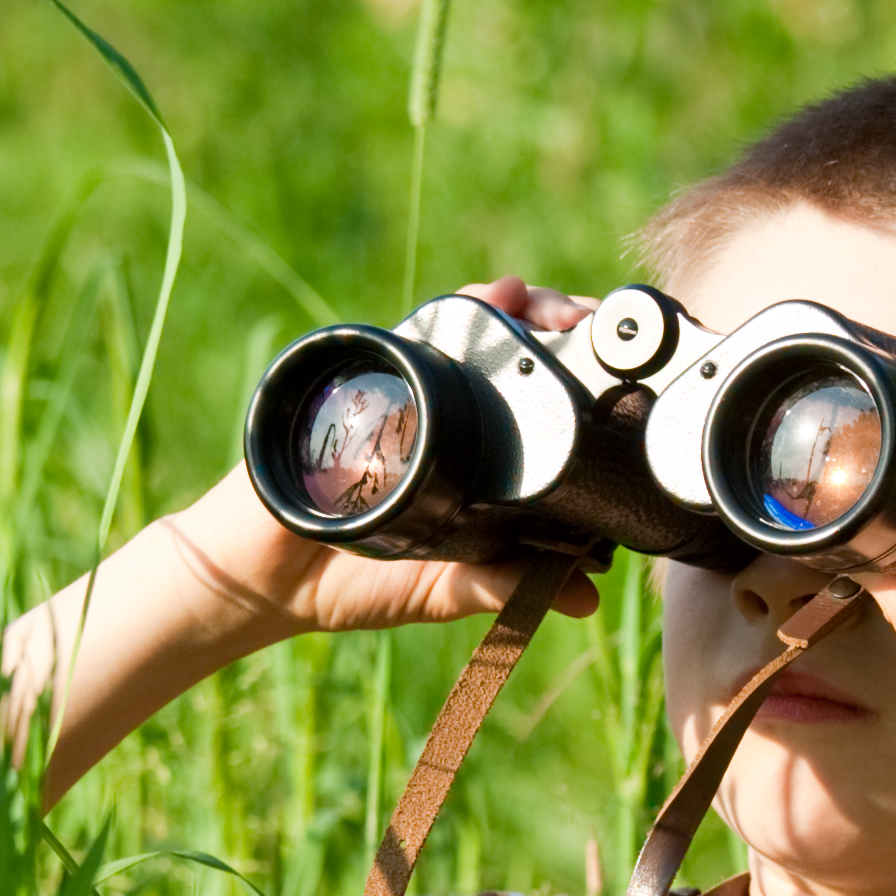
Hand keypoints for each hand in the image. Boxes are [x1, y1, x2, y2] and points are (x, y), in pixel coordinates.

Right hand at [162, 277, 603, 640]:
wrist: (264, 579)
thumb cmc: (354, 580)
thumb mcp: (446, 588)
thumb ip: (506, 587)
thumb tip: (583, 598)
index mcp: (473, 456)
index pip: (537, 401)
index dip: (584, 382)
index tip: (631, 379)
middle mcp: (447, 409)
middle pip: (519, 348)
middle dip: (567, 329)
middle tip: (605, 334)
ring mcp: (409, 384)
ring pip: (480, 325)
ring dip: (530, 308)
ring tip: (564, 312)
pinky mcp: (371, 373)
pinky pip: (425, 326)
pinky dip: (470, 306)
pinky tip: (504, 296)